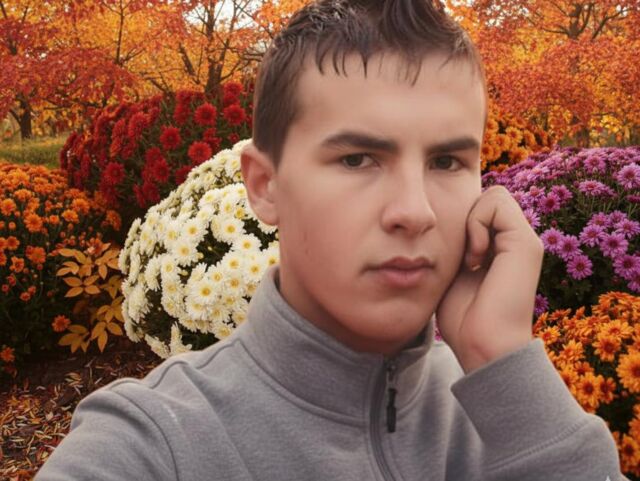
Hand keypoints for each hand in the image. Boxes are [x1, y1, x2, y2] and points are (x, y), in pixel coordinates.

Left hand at [435, 185, 544, 373]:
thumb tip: (439, 223)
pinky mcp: (525, 242)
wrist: (483, 346)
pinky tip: (474, 257)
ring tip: (469, 258)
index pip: (481, 207)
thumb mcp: (452, 272)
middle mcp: (517, 241)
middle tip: (463, 256)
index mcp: (503, 247)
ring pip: (494, 195)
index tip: (457, 257)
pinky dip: (476, 224)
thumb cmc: (463, 319)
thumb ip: (455, 247)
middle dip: (467, 218)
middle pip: (487, 197)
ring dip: (472, 221)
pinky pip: (496, 203)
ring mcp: (524, 240)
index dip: (462, 220)